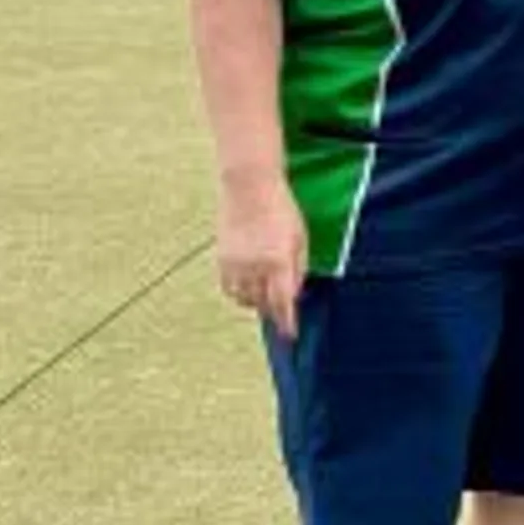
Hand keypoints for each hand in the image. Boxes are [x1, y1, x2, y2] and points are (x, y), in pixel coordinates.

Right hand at [215, 173, 307, 339]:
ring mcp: (235, 264)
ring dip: (256, 303)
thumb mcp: (301, 239)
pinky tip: (248, 288)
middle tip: (282, 313)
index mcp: (278, 261)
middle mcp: (255, 267)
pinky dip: (239, 293)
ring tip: (266, 297)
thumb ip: (299, 269)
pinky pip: (229, 288)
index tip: (290, 336)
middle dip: (274, 311)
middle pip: (263, 304)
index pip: (283, 303)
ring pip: (244, 299)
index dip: (287, 323)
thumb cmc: (282, 211)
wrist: (249, 188)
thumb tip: (294, 294)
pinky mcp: (222, 259)